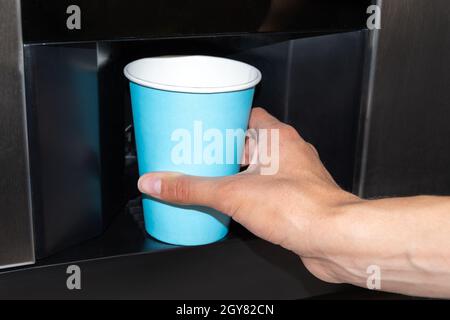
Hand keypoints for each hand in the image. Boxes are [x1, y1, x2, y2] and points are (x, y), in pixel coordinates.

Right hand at [138, 107, 360, 282]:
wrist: (335, 240)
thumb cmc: (301, 209)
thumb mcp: (232, 194)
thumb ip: (192, 188)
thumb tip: (159, 181)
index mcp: (277, 138)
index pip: (248, 114)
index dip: (225, 118)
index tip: (205, 126)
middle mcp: (290, 153)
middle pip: (251, 143)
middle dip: (226, 151)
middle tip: (203, 158)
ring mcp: (296, 176)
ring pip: (261, 167)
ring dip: (240, 173)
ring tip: (215, 182)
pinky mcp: (298, 199)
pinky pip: (269, 188)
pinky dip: (252, 193)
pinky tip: (238, 206)